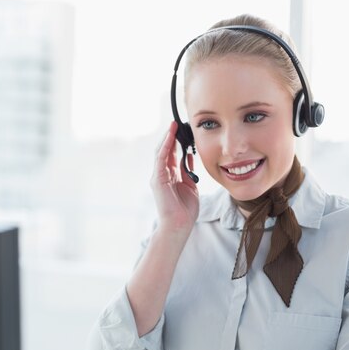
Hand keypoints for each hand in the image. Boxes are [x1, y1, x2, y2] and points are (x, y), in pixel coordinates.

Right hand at [150, 121, 199, 235]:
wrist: (179, 226)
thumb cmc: (185, 210)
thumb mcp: (191, 185)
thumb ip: (188, 171)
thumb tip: (189, 155)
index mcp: (170, 176)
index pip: (172, 154)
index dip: (177, 141)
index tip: (183, 129)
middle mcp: (162, 174)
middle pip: (165, 150)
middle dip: (171, 136)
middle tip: (178, 123)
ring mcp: (158, 176)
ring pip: (161, 152)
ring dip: (167, 138)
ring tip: (174, 125)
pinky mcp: (157, 179)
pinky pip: (161, 159)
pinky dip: (165, 147)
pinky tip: (171, 137)